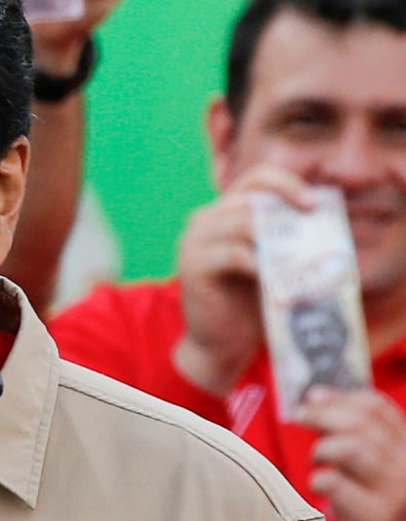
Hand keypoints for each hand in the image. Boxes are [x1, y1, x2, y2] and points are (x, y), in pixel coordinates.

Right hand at [171, 166, 318, 395]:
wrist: (221, 342)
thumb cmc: (251, 301)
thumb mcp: (272, 261)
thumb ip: (286, 237)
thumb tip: (329, 219)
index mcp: (224, 212)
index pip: (256, 178)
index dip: (287, 183)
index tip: (313, 205)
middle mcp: (204, 220)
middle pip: (250, 198)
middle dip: (287, 215)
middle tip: (313, 238)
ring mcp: (194, 241)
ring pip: (241, 223)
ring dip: (277, 242)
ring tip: (300, 262)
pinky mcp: (191, 266)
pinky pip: (233, 254)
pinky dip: (261, 265)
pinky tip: (276, 281)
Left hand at [299, 388, 405, 520]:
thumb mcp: (377, 475)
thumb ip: (356, 439)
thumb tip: (315, 396)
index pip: (379, 409)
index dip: (342, 397)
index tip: (313, 396)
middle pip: (362, 424)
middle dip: (324, 415)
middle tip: (300, 419)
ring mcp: (398, 495)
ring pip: (351, 448)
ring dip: (323, 450)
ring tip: (318, 464)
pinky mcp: (380, 520)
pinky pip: (335, 483)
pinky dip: (319, 481)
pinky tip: (319, 492)